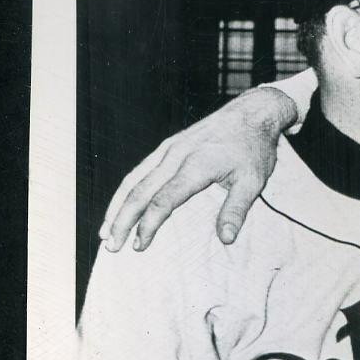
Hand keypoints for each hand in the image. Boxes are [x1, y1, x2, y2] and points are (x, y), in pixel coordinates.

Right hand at [100, 86, 296, 252]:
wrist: (251, 113)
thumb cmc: (253, 149)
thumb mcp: (253, 181)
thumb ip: (237, 210)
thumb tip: (226, 239)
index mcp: (195, 166)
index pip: (163, 200)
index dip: (148, 225)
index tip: (139, 245)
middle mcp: (176, 155)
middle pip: (140, 191)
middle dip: (122, 220)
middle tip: (111, 246)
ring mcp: (169, 148)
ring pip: (134, 178)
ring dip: (117, 205)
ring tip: (106, 231)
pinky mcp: (168, 146)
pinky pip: (140, 169)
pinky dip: (127, 189)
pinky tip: (121, 204)